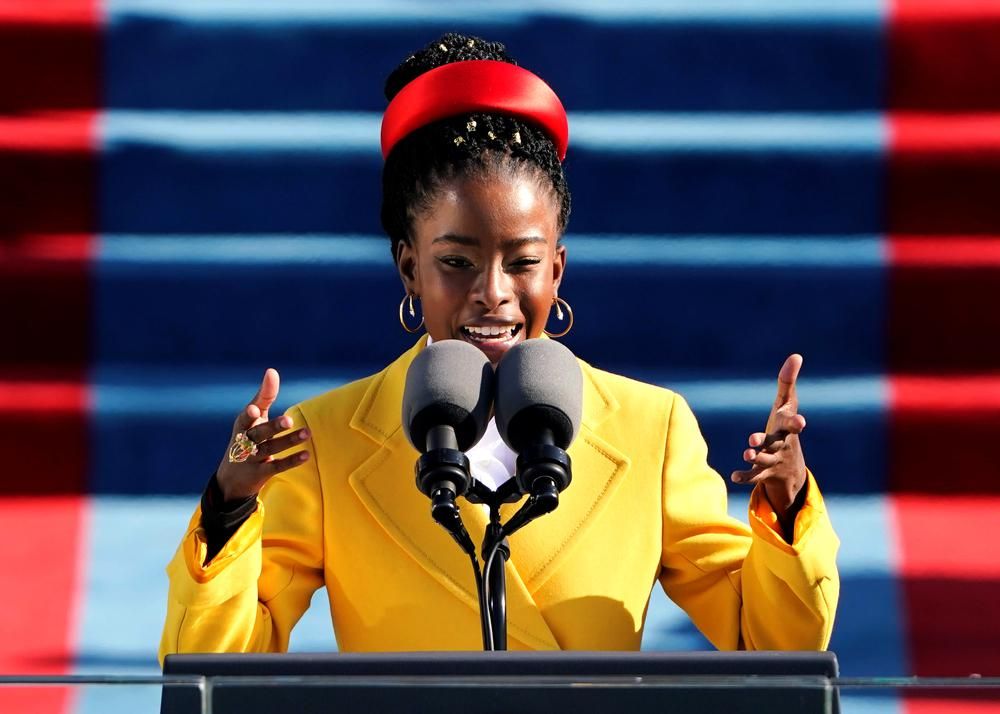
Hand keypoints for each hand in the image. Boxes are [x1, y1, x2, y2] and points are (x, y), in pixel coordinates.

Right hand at [216, 368, 310, 500]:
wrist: (231, 478)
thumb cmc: (247, 437)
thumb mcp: (252, 418)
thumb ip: (264, 396)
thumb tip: (271, 371)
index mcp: (242, 426)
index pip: (245, 418)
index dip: (250, 414)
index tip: (255, 409)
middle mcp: (244, 442)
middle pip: (259, 434)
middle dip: (273, 427)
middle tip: (289, 420)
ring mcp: (252, 459)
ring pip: (270, 449)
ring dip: (289, 441)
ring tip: (307, 433)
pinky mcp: (261, 474)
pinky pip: (277, 467)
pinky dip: (291, 461)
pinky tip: (306, 455)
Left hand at [731, 354, 806, 525]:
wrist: (791, 469)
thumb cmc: (786, 428)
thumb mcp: (787, 405)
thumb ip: (788, 382)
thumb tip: (796, 355)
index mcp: (787, 428)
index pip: (792, 424)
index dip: (795, 422)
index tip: (800, 421)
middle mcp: (782, 445)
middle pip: (776, 443)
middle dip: (768, 441)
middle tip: (753, 438)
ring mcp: (773, 460)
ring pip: (764, 460)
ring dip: (755, 457)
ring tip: (746, 453)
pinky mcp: (763, 473)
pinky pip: (754, 477)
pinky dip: (745, 477)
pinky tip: (734, 476)